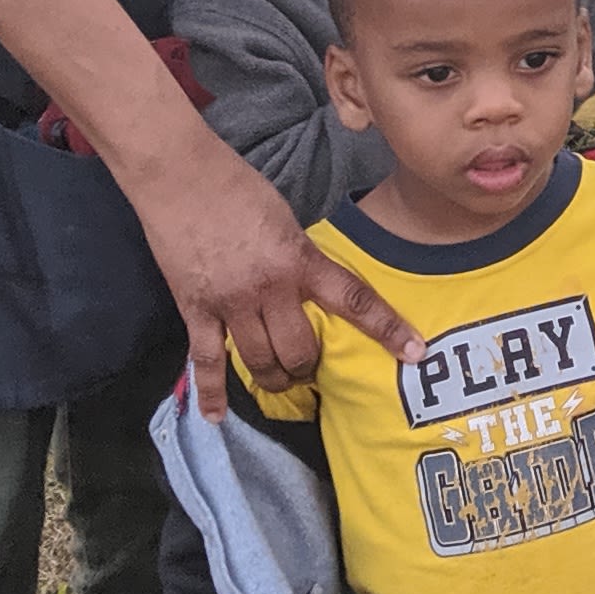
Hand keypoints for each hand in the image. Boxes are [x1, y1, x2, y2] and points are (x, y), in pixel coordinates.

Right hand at [139, 129, 421, 415]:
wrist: (179, 176)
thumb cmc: (236, 187)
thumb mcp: (286, 220)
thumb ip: (301, 257)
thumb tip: (311, 285)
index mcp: (300, 259)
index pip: (354, 299)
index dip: (387, 328)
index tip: (414, 352)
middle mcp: (270, 287)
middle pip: (300, 349)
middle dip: (310, 366)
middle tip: (311, 368)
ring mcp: (230, 302)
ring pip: (260, 362)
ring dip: (275, 379)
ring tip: (281, 381)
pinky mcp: (195, 309)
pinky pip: (205, 360)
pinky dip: (211, 392)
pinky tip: (216, 417)